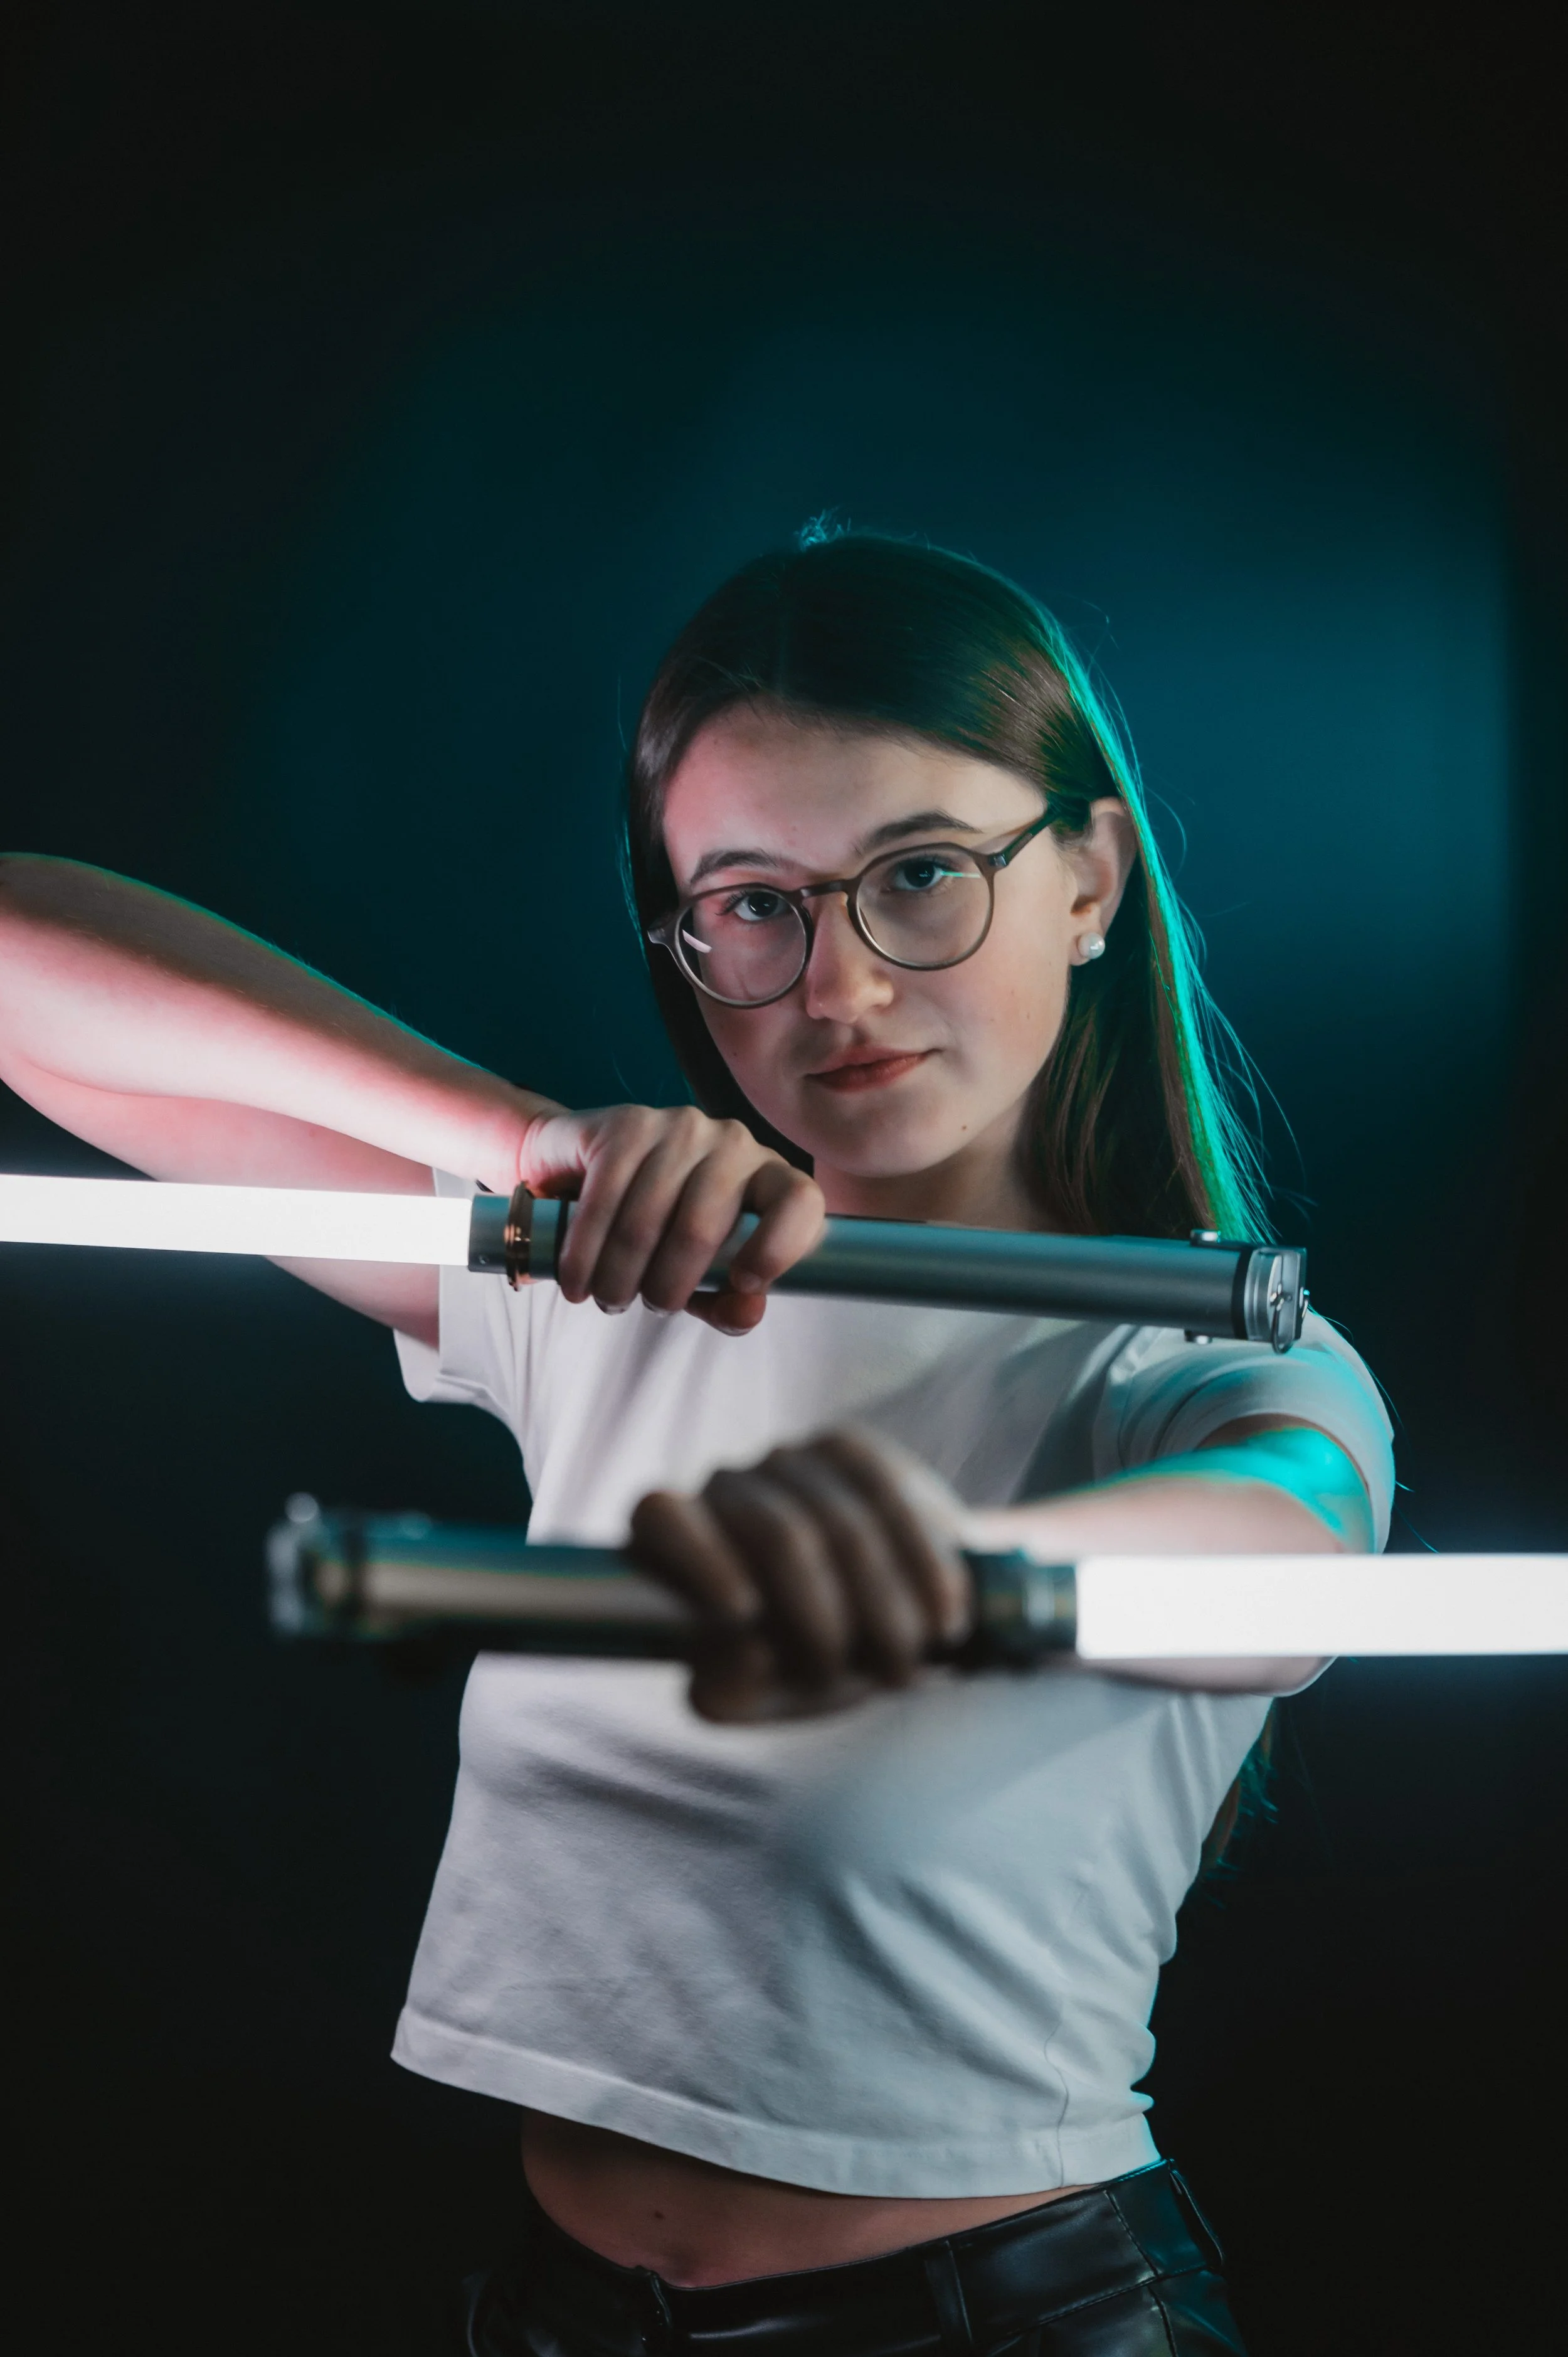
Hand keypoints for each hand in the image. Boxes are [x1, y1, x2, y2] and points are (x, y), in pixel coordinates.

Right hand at [516, 1103, 823, 1331]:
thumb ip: (731, 1301)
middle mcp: (734, 1144)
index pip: (801, 1202)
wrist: (589, 1171)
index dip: (778, 1247)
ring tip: (607, 1298)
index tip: (744, 1285)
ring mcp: (681, 1128)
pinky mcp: (629, 1124)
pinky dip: (584, 1253)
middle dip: (664, 1288)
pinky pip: (604, 1200)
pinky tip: (576, 1280)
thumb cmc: (664, 1232)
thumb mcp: (705, 1276)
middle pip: (701, 1229)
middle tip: (645, 1306)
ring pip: (646, 1222)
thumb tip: (745, 1312)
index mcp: (770, 1178)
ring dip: (618, 1278)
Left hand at [629, 1427, 972, 1720]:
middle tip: (862, 1676)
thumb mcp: (764, 1693)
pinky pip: (891, 1497)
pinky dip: (922, 1569)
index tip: (744, 1611)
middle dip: (826, 1618)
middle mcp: (721, 1488)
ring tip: (903, 1665)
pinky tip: (943, 1621)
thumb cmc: (806, 1660)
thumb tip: (736, 1659)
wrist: (896, 1619)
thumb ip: (731, 1692)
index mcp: (673, 1544)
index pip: (661, 1515)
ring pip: (842, 1524)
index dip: (699, 1555)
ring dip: (885, 1609)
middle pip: (779, 1533)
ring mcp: (782, 1461)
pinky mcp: (846, 1447)